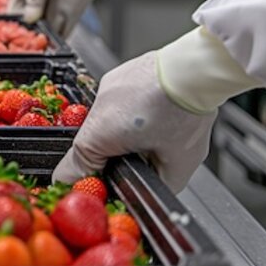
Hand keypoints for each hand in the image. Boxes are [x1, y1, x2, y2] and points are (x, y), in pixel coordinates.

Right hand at [8, 0, 101, 35]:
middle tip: (25, 36)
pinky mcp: (67, 19)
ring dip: (39, 38)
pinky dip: (54, 41)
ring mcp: (52, 12)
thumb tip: (28, 18)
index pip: (15, 8)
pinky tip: (50, 42)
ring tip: (37, 41)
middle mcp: (38, 2)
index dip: (12, 18)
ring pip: (42, 31)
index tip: (12, 27)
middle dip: (25, 31)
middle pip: (27, 22)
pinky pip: (59, 35)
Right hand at [52, 51, 216, 192]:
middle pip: (91, 149)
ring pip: (103, 126)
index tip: (106, 192)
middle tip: (140, 161)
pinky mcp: (113, 79)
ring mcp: (102, 91)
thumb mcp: (177, 164)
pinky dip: (127, 115)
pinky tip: (150, 113)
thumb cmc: (186, 109)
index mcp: (99, 135)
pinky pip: (113, 106)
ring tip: (151, 133)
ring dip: (121, 136)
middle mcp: (94, 110)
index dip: (92, 186)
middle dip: (113, 160)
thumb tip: (147, 196)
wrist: (195, 69)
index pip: (70, 173)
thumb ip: (155, 185)